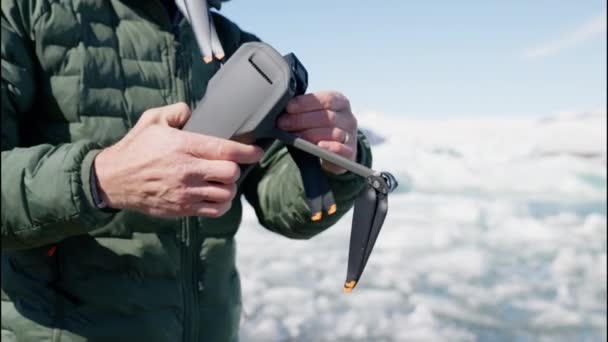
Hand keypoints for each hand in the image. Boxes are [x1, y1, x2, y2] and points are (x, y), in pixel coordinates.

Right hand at [94, 103, 262, 216]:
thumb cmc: (135, 148)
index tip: (256, 151)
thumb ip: (177, 112)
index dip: (247, 151)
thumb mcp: (152, 120)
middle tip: (231, 164)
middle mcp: (186, 170)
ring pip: (226, 194)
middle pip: (231, 173)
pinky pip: (215, 210)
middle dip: (235, 168)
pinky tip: (217, 195)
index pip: (225, 150)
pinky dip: (222, 204)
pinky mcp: (182, 209)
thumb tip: (194, 111)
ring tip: (223, 180)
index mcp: (182, 146)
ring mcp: (185, 192)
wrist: (112, 180)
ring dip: (229, 187)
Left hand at [278, 91, 357, 173]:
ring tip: (294, 136)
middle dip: (302, 120)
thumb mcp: (313, 113)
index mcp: (340, 102)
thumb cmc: (318, 127)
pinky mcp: (350, 153)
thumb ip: (303, 109)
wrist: (333, 150)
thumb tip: (284, 108)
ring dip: (310, 134)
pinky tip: (319, 146)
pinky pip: (342, 149)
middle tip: (283, 123)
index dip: (306, 103)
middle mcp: (348, 118)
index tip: (289, 107)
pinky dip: (331, 147)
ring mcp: (351, 136)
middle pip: (327, 117)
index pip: (326, 99)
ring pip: (333, 132)